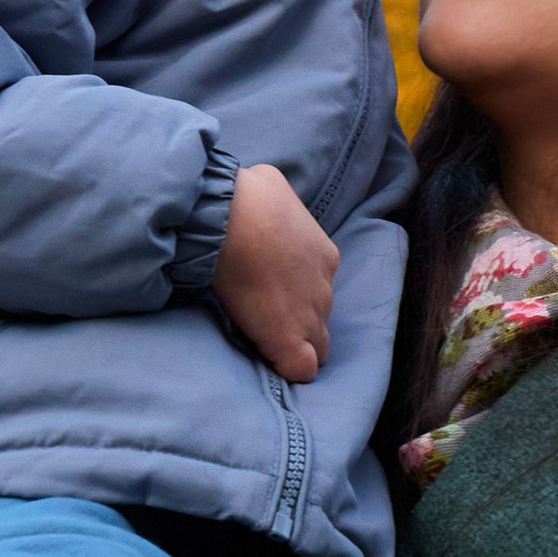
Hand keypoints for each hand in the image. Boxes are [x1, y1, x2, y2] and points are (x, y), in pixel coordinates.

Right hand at [212, 162, 336, 383]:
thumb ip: (276, 203)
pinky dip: (290, 368)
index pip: (317, 286)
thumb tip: (262, 193)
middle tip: (267, 315)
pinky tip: (274, 363)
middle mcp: (324, 287)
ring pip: (315, 342)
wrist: (233, 219)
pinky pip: (302, 368)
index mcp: (324, 256)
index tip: (273, 290)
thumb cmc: (248, 196)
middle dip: (300, 318)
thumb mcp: (271, 188)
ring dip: (295, 341)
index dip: (297, 293)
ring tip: (267, 341)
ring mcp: (311, 316)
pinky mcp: (290, 340)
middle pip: (319, 315)